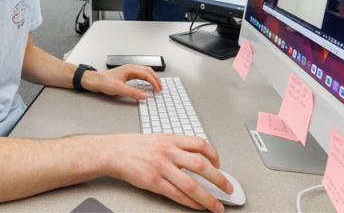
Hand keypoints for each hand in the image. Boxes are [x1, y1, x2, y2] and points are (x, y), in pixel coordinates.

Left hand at [82, 65, 161, 99]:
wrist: (95, 80)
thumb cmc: (105, 82)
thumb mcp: (120, 89)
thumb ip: (133, 93)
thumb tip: (145, 96)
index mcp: (130, 69)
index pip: (147, 74)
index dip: (154, 82)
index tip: (158, 90)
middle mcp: (131, 68)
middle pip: (148, 71)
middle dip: (156, 79)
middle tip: (160, 88)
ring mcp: (129, 70)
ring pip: (145, 72)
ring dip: (152, 78)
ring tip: (156, 86)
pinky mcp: (127, 74)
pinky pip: (141, 74)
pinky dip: (147, 79)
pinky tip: (147, 84)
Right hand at [104, 133, 231, 212]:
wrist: (115, 151)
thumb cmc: (135, 145)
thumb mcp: (159, 138)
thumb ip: (177, 146)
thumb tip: (196, 159)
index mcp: (171, 138)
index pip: (200, 144)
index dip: (214, 155)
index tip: (219, 165)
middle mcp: (169, 151)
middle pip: (201, 165)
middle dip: (219, 179)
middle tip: (228, 189)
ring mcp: (162, 167)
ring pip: (192, 184)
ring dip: (208, 198)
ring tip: (217, 206)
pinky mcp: (154, 181)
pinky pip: (177, 195)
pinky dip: (190, 203)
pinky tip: (197, 207)